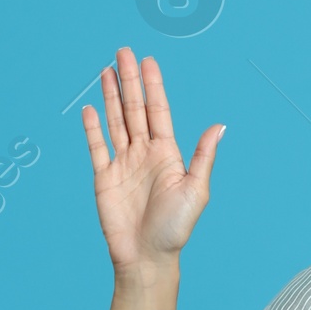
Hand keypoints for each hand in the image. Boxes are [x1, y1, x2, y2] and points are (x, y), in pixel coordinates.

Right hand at [82, 46, 222, 277]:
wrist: (146, 257)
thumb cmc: (175, 229)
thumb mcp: (195, 190)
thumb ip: (203, 156)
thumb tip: (219, 126)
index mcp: (167, 154)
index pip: (158, 111)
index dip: (153, 86)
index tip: (149, 61)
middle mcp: (144, 155)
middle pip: (134, 109)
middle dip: (130, 81)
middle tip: (124, 52)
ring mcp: (123, 165)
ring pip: (116, 122)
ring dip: (111, 96)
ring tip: (107, 70)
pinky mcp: (104, 178)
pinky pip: (97, 147)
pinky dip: (93, 128)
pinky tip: (91, 108)